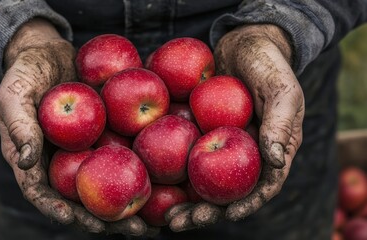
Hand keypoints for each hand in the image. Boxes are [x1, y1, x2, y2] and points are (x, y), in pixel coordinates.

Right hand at [0, 18, 157, 236]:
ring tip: (152, 223)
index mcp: (36, 159)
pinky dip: (138, 175)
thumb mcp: (15, 93)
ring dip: (127, 207)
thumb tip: (24, 162)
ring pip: (105, 186)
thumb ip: (18, 125)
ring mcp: (86, 153)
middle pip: (81, 199)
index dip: (57, 209)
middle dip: (104, 219)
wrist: (52, 54)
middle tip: (131, 231)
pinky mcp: (106, 139)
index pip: (42, 193)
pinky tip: (162, 186)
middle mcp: (62, 162)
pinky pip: (121, 159)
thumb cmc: (26, 72)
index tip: (77, 220)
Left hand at [167, 24, 304, 230]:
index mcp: (270, 151)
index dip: (243, 206)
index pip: (260, 188)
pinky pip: (186, 156)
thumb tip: (275, 160)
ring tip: (163, 214)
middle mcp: (244, 154)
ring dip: (185, 200)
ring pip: (202, 181)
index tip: (224, 216)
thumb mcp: (281, 89)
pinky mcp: (199, 134)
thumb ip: (281, 123)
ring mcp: (220, 146)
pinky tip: (153, 182)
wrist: (242, 44)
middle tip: (178, 222)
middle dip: (204, 211)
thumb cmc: (268, 64)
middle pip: (225, 192)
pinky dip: (172, 172)